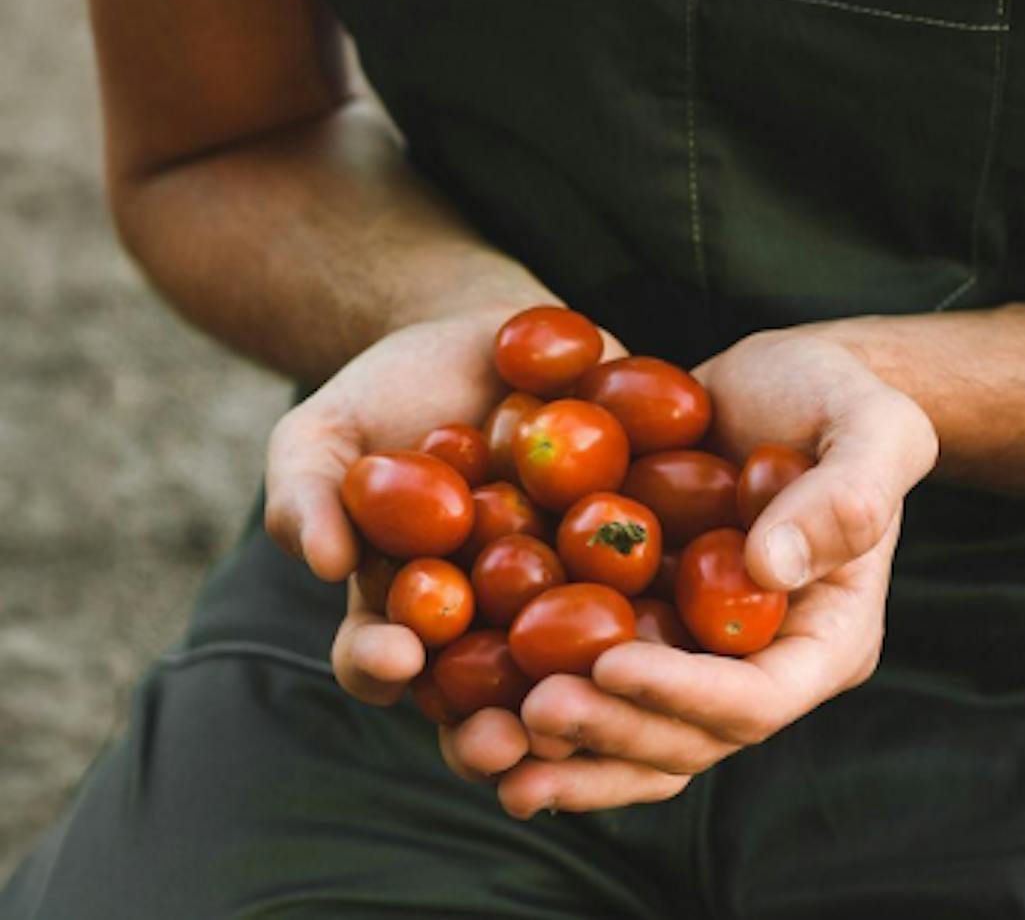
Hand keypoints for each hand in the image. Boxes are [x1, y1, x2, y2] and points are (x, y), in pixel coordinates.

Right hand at [265, 302, 622, 779]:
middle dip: (497, 724)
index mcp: (410, 611)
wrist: (482, 329)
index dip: (384, 666)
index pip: (384, 660)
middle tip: (504, 735)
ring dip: (593, 691)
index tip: (397, 654)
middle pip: (490, 692)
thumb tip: (326, 563)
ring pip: (583, 661)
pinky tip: (681, 611)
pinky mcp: (637, 544)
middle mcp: (492, 619)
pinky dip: (669, 602)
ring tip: (599, 690)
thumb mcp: (322, 430)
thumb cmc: (388, 391)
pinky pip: (658, 580)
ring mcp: (569, 588)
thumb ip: (304, 492)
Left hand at [468, 328, 936, 816]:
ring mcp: (693, 649)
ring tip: (484, 746)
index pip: (758, 698)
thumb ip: (847, 494)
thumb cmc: (835, 395)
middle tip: (532, 711)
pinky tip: (465, 702)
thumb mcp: (873, 424)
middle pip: (685, 738)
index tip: (610, 662)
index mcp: (824, 638)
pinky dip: (534, 698)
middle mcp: (755, 663)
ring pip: (631, 732)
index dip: (685, 695)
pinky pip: (591, 677)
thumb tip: (768, 566)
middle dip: (610, 731)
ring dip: (563, 750)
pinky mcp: (642, 617)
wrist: (777, 382)